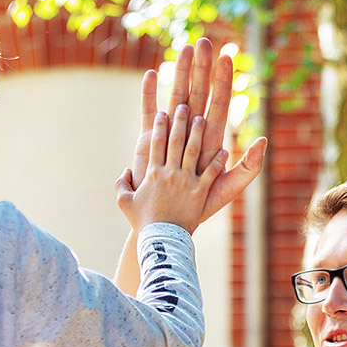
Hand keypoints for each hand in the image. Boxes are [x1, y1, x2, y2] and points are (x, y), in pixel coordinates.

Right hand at [116, 104, 228, 234]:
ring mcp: (186, 182)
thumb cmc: (142, 222)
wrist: (161, 239)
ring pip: (194, 152)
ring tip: (202, 120)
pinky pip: (211, 174)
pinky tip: (225, 151)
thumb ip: (121, 183)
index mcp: (153, 174)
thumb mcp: (124, 202)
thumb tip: (126, 170)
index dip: (159, 127)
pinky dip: (218, 162)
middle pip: (176, 142)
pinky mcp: (199, 193)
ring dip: (198, 134)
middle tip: (184, 107)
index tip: (162, 113)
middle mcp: (170, 173)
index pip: (156, 144)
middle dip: (180, 122)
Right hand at [132, 38, 266, 222]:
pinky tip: (152, 75)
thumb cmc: (200, 206)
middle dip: (202, 69)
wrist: (171, 220)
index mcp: (210, 140)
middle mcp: (191, 132)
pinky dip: (150, 94)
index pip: (220, 104)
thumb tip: (262, 140)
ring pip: (176, 96)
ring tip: (183, 50)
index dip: (223, 82)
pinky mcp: (149, 141)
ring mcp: (171, 133)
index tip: (227, 58)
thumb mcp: (229, 187)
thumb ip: (248, 166)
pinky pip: (149, 112)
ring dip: (179, 74)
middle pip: (199, 94)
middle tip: (204, 42)